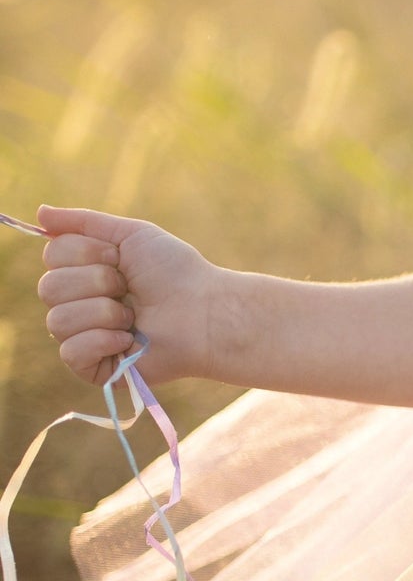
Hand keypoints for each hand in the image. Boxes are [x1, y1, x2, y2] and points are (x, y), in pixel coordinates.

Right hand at [36, 206, 222, 386]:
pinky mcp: (96, 369)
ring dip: (104, 312)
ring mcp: (85, 338)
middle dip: (96, 282)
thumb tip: (39, 211)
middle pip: (49, 287)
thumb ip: (84, 222)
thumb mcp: (132, 235)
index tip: (120, 259)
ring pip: (58, 320)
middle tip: (130, 290)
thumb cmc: (176, 273)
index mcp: (84, 273)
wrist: (206, 312)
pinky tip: (127, 341)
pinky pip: (69, 353)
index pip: (51, 256)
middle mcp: (79, 304)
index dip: (86, 253)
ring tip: (135, 317)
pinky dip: (101, 341)